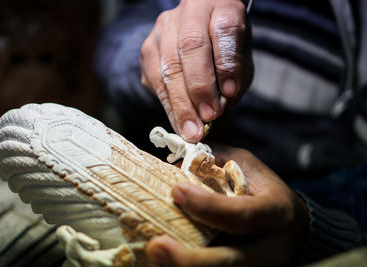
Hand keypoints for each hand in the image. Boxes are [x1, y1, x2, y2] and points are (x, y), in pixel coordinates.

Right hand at [140, 0, 252, 141]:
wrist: (197, 33)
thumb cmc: (224, 49)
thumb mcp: (241, 58)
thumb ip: (234, 80)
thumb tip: (214, 110)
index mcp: (222, 5)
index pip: (224, 29)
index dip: (226, 62)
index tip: (230, 93)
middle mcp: (190, 11)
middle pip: (191, 46)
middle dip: (199, 89)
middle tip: (207, 118)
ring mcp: (163, 28)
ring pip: (168, 66)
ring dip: (180, 104)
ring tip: (190, 130)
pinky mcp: (147, 48)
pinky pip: (155, 80)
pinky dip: (168, 105)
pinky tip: (178, 122)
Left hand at [146, 146, 308, 266]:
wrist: (292, 226)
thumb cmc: (262, 190)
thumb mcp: (244, 165)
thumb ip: (211, 162)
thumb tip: (171, 167)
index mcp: (276, 212)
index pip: (242, 214)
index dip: (208, 206)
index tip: (176, 192)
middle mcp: (274, 248)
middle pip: (231, 261)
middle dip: (190, 259)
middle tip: (156, 247)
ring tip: (155, 256)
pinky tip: (168, 263)